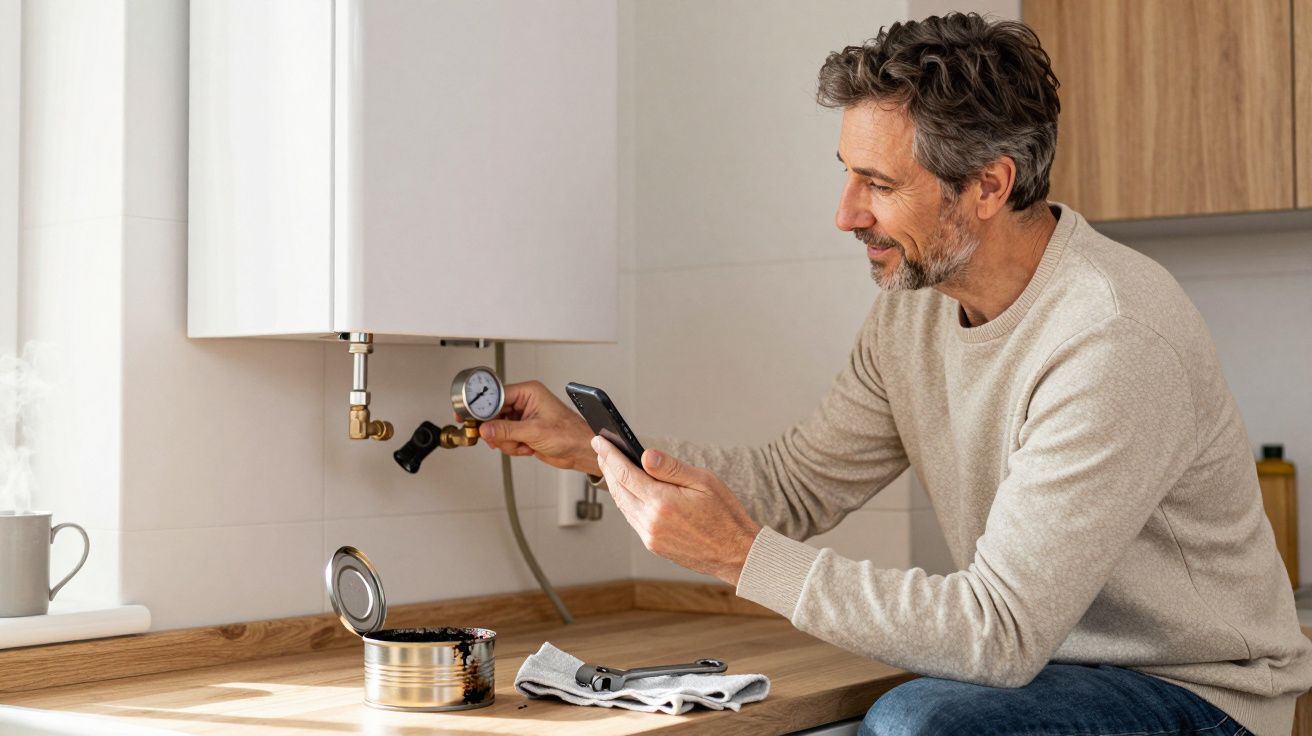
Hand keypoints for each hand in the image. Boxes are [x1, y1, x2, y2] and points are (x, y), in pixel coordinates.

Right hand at [474, 381, 599, 475]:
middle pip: (494, 414)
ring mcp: (522, 418)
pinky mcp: (523, 431)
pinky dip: (513, 447)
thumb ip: (507, 430)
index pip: (497, 396)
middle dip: (499, 431)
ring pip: (498, 429)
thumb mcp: (535, 431)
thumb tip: (486, 429)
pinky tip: (527, 448)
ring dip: (508, 442)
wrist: (580, 451)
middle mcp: (524, 402)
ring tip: (524, 444)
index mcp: (528, 393)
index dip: (483, 408)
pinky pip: (505, 439)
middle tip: (504, 438)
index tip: (471, 417)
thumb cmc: (569, 434)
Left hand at [592, 436, 761, 585]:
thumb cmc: (725, 514)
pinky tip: (628, 490)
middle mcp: (651, 522)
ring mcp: (650, 536)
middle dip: (607, 467)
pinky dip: (626, 501)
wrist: (735, 553)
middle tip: (601, 449)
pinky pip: (632, 518)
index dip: (610, 455)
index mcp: (663, 503)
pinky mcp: (653, 545)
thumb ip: (671, 468)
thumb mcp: (704, 482)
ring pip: (623, 505)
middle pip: (618, 490)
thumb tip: (645, 455)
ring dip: (614, 484)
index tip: (599, 440)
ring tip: (611, 466)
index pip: (625, 473)